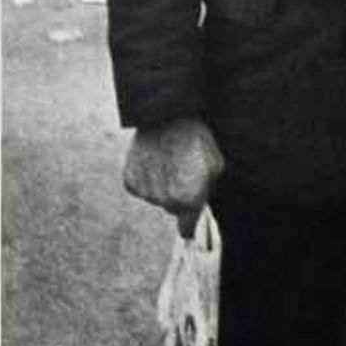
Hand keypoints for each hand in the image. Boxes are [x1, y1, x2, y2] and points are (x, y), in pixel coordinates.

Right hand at [123, 118, 224, 236]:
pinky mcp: (130, 182)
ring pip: (156, 197)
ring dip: (161, 186)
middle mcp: (165, 202)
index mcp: (188, 200)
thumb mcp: (215, 165)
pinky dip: (146, 178)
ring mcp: (146, 192)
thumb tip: (200, 203)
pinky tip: (153, 160)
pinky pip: (141, 188)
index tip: (190, 222)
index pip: (187, 229)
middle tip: (183, 172)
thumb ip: (208, 190)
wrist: (167, 116)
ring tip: (168, 160)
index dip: (190, 224)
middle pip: (172, 208)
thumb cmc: (196, 139)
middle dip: (178, 196)